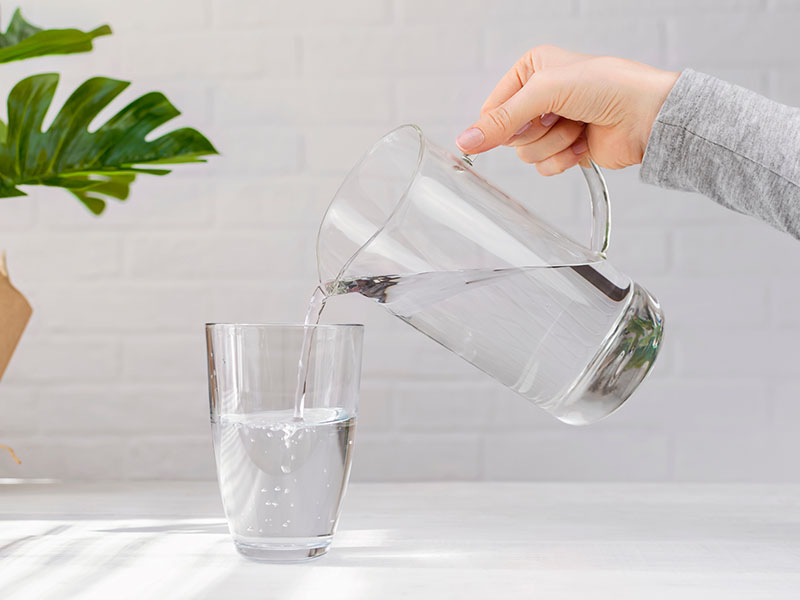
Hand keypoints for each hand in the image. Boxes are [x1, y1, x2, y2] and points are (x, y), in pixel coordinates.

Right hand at [456, 45, 679, 174]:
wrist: (648, 116)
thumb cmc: (609, 87)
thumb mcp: (546, 91)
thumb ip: (502, 118)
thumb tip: (464, 140)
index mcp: (530, 70)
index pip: (492, 109)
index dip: (504, 122)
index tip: (529, 117)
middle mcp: (539, 97)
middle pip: (508, 135)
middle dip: (537, 131)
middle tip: (562, 115)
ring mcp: (552, 125)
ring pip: (527, 154)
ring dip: (555, 144)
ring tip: (579, 126)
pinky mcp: (566, 149)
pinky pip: (545, 168)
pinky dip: (565, 158)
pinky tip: (585, 142)